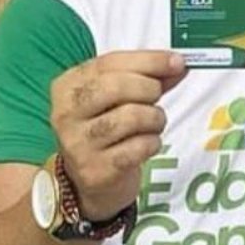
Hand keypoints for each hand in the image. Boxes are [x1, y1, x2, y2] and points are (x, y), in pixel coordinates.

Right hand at [50, 51, 187, 219]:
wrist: (92, 183)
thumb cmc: (108, 130)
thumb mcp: (119, 98)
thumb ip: (147, 77)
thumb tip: (178, 63)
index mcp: (68, 86)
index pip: (110, 62)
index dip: (149, 60)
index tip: (178, 62)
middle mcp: (65, 113)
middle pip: (117, 87)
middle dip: (149, 89)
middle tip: (157, 99)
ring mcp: (77, 143)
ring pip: (131, 117)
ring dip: (154, 119)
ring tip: (152, 125)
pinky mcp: (95, 170)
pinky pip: (138, 146)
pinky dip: (152, 143)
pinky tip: (146, 145)